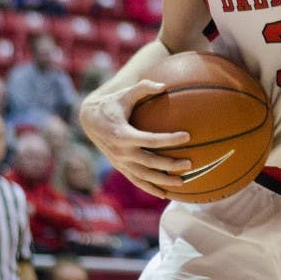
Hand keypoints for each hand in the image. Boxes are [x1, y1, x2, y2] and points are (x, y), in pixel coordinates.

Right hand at [79, 80, 190, 198]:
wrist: (90, 120)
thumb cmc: (113, 104)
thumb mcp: (125, 93)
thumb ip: (144, 87)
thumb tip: (163, 85)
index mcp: (123, 135)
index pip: (150, 140)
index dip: (169, 139)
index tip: (187, 136)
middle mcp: (121, 152)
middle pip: (149, 162)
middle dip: (170, 165)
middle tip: (190, 163)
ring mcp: (120, 162)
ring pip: (144, 176)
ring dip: (163, 180)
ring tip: (183, 182)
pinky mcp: (120, 167)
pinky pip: (136, 180)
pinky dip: (150, 188)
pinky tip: (165, 194)